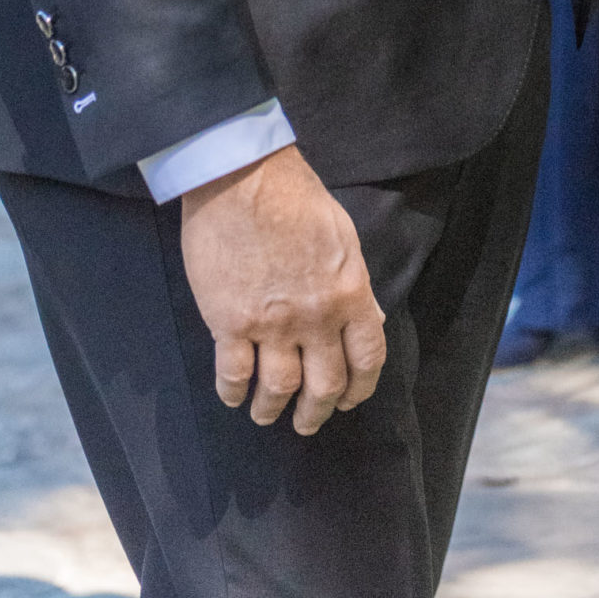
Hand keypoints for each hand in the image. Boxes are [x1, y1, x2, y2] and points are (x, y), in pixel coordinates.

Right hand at [179, 144, 385, 435]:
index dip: (360, 388)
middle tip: (308, 422)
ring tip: (266, 414)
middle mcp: (314, 318)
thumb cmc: (294, 196)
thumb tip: (368, 318)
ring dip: (273, 409)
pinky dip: (234, 392)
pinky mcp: (230, 322)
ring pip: (278, 389)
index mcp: (348, 294)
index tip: (349, 400)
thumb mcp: (342, 236)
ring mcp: (271, 324)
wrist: (242, 176)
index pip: (367, 360)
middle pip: (324, 386)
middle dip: (317, 412)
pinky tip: (233, 395)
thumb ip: (354, 284)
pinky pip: (233, 374)